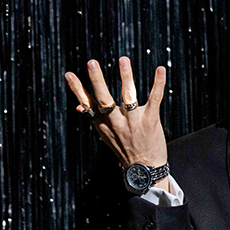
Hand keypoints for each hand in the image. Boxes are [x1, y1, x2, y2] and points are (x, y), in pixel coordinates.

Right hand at [65, 56, 170, 190]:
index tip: (69, 75)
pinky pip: (154, 99)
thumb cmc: (124, 148)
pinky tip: (160, 69)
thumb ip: (94, 117)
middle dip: (97, 80)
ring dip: (126, 77)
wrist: (145, 170)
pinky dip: (158, 83)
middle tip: (91, 62)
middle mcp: (116, 122)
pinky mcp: (151, 121)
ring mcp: (134, 122)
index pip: (87, 103)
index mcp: (102, 123)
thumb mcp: (105, 135)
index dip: (77, 89)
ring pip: (128, 97)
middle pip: (104, 99)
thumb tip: (78, 105)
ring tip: (123, 59)